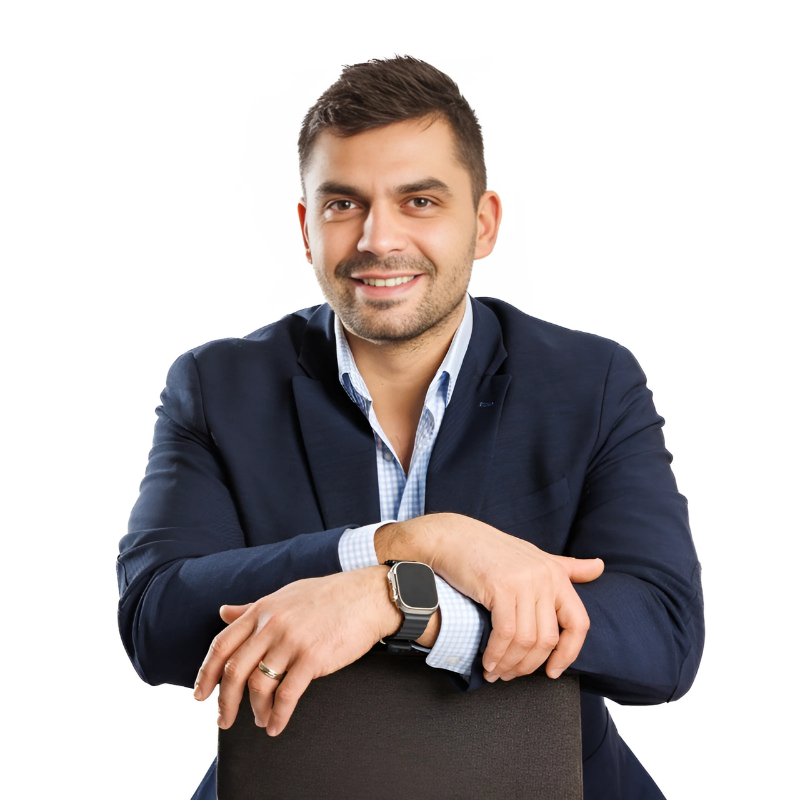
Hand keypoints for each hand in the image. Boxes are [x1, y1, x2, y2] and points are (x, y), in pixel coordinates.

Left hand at [192, 566, 401, 735]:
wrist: (367, 596)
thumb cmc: (328, 596)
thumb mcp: (284, 596)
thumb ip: (252, 608)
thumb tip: (223, 612)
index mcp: (262, 610)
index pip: (222, 644)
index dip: (206, 673)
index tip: (200, 694)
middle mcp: (271, 624)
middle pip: (234, 669)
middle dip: (224, 701)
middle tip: (223, 720)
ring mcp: (291, 640)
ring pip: (258, 685)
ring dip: (255, 710)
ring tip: (260, 721)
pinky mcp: (312, 657)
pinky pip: (286, 694)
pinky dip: (278, 715)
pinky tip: (276, 725)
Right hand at [392, 514, 603, 682]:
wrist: (453, 537)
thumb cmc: (490, 550)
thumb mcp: (534, 557)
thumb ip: (568, 567)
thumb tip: (601, 566)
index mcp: (557, 573)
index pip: (579, 623)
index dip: (569, 653)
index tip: (553, 671)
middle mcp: (545, 577)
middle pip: (548, 639)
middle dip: (530, 665)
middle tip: (512, 675)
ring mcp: (524, 581)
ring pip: (527, 640)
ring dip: (510, 664)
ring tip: (496, 673)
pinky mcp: (500, 587)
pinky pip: (505, 634)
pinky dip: (496, 655)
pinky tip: (488, 662)